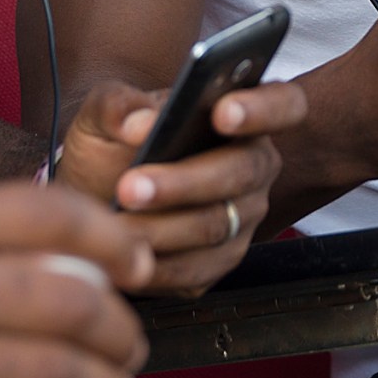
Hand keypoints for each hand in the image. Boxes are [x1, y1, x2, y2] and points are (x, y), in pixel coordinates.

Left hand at [56, 77, 308, 295]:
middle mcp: (254, 165)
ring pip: (216, 225)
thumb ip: (118, 107)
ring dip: (162, 229)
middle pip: (241, 172)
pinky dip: (156, 267)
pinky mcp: (218, 262)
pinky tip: (122, 256)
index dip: (261, 109)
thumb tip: (137, 124)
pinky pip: (196, 272)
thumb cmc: (110, 146)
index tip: (223, 113)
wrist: (96, 196)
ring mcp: (243, 217)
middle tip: (131, 187)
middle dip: (183, 182)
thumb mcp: (105, 113)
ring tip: (115, 225)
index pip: (282, 104)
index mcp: (241, 114)